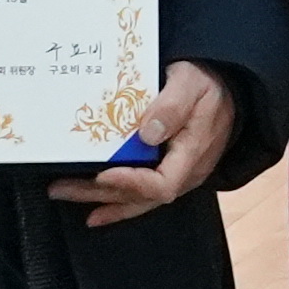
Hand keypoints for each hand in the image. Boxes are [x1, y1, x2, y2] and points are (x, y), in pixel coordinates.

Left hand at [53, 61, 235, 228]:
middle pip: (140, 196)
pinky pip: (141, 193)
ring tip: (65, 193)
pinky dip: (116, 201)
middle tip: (61, 187)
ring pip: (137, 199)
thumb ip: (172, 106)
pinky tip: (96, 207)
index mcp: (193, 154)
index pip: (162, 183)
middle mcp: (184, 173)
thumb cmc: (208, 82)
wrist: (227, 86)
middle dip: (98, 193)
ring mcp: (176, 174)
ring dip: (99, 198)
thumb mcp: (191, 83)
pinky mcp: (167, 169)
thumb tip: (147, 133)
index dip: (131, 183)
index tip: (103, 173)